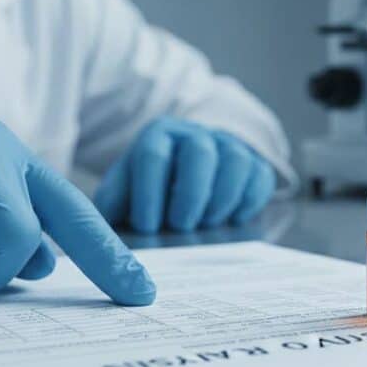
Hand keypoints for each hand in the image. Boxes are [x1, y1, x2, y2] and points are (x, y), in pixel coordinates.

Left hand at [94, 117, 275, 232]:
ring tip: (207, 224)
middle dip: (190, 194)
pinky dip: (249, 200)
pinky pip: (260, 175)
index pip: (153, 156)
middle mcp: (195, 135)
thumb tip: (107, 230)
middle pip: (199, 152)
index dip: (149, 194)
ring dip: (222, 197)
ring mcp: (228, 146)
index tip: (147, 226)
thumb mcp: (125, 190)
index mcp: (158, 136)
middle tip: (181, 225)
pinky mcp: (254, 163)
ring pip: (236, 160)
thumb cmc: (151, 187)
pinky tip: (233, 220)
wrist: (186, 171)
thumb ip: (114, 204)